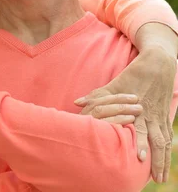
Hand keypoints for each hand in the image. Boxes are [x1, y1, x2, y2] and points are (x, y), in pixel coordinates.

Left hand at [74, 46, 176, 183]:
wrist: (157, 65)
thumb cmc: (132, 75)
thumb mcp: (113, 84)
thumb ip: (95, 96)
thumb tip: (76, 102)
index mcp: (138, 109)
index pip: (141, 130)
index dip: (141, 144)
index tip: (138, 159)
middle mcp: (151, 116)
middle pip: (157, 141)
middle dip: (156, 160)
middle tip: (154, 178)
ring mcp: (160, 117)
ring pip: (164, 143)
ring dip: (163, 160)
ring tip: (160, 178)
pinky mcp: (164, 117)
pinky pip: (168, 137)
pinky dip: (167, 151)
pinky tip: (164, 163)